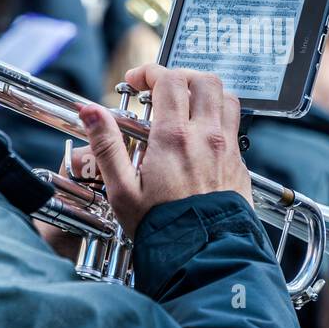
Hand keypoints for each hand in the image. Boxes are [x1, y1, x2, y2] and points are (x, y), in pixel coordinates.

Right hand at [76, 65, 251, 236]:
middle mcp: (206, 135)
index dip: (149, 72)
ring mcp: (227, 147)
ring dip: (204, 93)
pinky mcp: (239, 163)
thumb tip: (89, 111)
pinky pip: (234, 125)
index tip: (135, 82)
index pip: (168, 80)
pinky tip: (201, 134)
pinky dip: (218, 117)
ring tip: (184, 105)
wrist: (203, 255)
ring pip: (226, 97)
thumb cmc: (161, 227)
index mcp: (174, 137)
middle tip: (161, 89)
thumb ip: (106, 145)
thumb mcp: (122, 189)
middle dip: (180, 76)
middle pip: (203, 79)